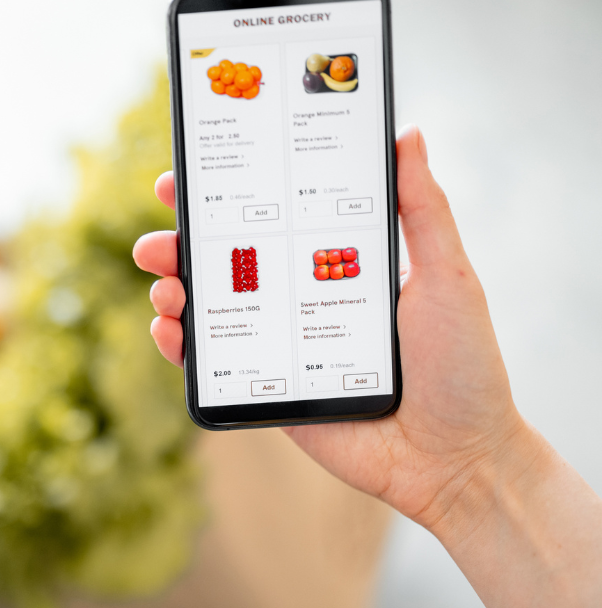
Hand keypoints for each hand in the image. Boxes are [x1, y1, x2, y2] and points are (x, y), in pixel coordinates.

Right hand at [134, 125, 534, 534]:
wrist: (455, 459)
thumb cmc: (463, 366)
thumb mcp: (447, 276)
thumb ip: (423, 209)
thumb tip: (408, 133)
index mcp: (335, 264)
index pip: (270, 219)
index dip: (224, 196)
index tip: (189, 175)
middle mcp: (298, 299)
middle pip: (224, 261)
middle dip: (180, 243)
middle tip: (159, 239)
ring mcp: (277, 345)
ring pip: (207, 308)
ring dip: (173, 290)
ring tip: (167, 286)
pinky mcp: (266, 388)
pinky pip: (210, 364)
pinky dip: (177, 345)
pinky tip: (169, 330)